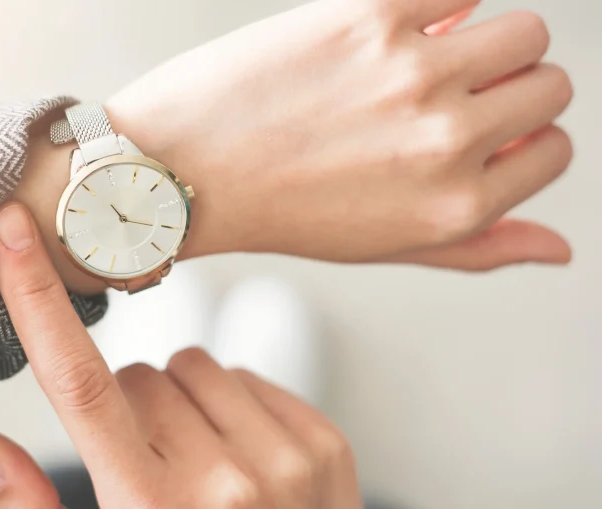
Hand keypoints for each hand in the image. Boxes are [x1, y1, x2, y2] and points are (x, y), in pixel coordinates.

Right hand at [0, 203, 359, 508]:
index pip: (79, 384)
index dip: (37, 300)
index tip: (12, 231)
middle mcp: (220, 481)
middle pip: (138, 374)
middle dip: (129, 407)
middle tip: (148, 463)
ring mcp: (282, 458)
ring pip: (193, 364)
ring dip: (182, 399)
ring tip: (197, 459)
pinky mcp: (323, 443)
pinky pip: (247, 375)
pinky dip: (232, 404)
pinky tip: (240, 455)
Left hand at [106, 0, 572, 270]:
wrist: (185, 169)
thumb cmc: (280, 210)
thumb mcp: (384, 246)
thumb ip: (478, 247)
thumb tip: (560, 248)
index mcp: (456, 207)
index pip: (554, 150)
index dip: (522, 140)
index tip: (482, 132)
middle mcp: (446, 143)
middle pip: (550, 84)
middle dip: (513, 90)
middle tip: (455, 96)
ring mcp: (413, 74)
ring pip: (523, 30)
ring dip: (490, 42)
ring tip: (433, 60)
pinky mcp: (370, 16)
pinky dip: (443, 4)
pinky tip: (402, 28)